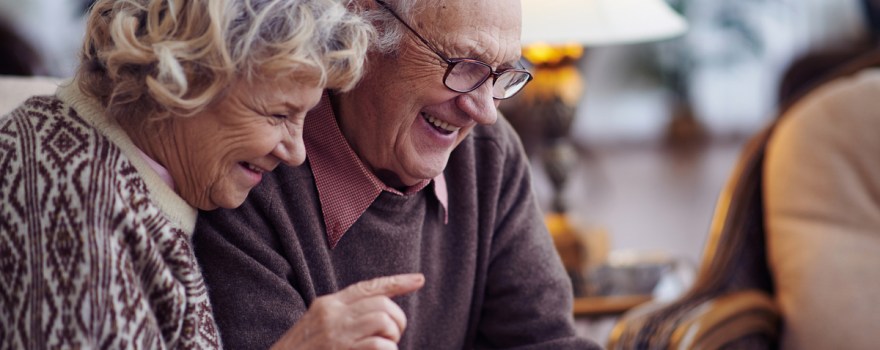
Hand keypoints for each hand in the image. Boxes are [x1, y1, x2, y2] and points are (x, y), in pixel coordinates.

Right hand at [270, 273, 424, 349]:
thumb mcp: (317, 328)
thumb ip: (342, 318)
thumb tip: (376, 317)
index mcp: (326, 305)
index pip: (367, 287)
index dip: (396, 282)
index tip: (419, 280)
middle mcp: (332, 315)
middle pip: (382, 304)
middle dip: (397, 320)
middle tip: (392, 338)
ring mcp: (336, 335)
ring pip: (384, 320)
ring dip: (392, 337)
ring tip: (384, 347)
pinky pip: (381, 346)